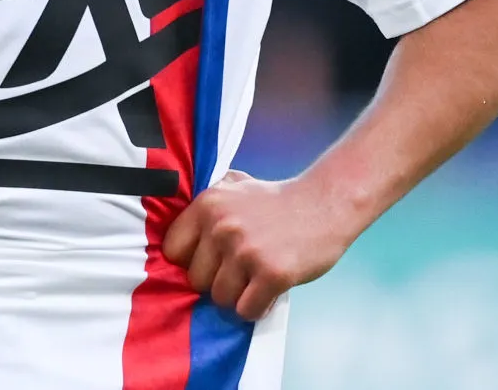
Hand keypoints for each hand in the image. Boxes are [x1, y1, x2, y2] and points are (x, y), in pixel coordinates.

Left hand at [161, 170, 351, 321]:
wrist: (324, 203)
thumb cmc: (277, 201)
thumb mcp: (233, 187)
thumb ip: (206, 207)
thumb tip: (174, 239)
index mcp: (207, 205)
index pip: (173, 250)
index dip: (191, 261)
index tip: (210, 261)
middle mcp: (221, 227)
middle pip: (196, 280)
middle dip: (216, 281)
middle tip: (240, 271)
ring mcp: (246, 251)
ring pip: (220, 299)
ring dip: (238, 296)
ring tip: (256, 279)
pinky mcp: (271, 274)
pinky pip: (246, 310)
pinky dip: (257, 307)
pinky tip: (269, 290)